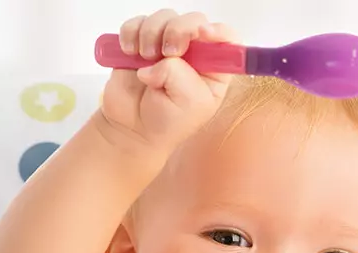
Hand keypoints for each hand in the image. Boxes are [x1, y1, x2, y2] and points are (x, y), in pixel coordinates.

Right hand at [100, 9, 236, 151]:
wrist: (134, 128)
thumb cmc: (168, 121)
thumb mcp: (188, 103)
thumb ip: (179, 74)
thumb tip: (160, 58)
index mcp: (214, 69)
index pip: (227, 38)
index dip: (217, 31)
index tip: (201, 34)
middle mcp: (194, 53)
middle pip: (194, 21)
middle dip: (178, 30)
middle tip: (166, 52)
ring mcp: (168, 45)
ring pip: (164, 18)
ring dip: (151, 33)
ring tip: (145, 58)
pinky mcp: (142, 42)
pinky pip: (137, 22)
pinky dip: (131, 33)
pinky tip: (130, 53)